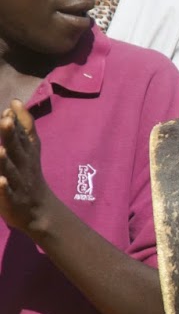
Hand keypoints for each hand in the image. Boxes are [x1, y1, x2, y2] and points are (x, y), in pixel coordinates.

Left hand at [0, 101, 59, 239]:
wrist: (39, 211)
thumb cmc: (29, 174)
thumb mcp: (31, 148)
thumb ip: (25, 125)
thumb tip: (15, 102)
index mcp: (27, 152)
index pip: (24, 133)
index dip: (18, 120)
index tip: (12, 105)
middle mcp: (23, 165)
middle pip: (16, 148)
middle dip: (11, 134)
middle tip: (6, 120)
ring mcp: (17, 182)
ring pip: (9, 170)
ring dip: (4, 161)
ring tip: (1, 151)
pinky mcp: (11, 200)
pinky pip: (6, 193)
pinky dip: (3, 188)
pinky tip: (0, 182)